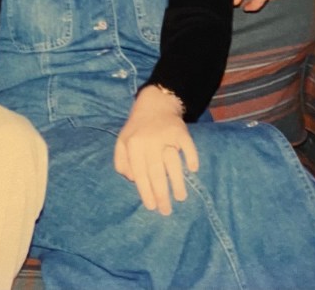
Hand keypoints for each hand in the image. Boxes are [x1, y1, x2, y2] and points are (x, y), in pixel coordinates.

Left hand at [114, 86, 198, 215]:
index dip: (146, 192)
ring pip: (172, 162)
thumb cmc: (137, 129)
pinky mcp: (181, 131)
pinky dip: (191, 157)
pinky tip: (193, 169)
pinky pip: (188, 146)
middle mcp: (148, 141)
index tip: (152, 207)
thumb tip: (132, 180)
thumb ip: (121, 161)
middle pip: (156, 172)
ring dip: (177, 181)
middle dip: (161, 194)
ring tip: (181, 198)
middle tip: (166, 211)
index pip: (139, 173)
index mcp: (133, 145)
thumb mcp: (122, 142)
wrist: (155, 104)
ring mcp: (165, 135)